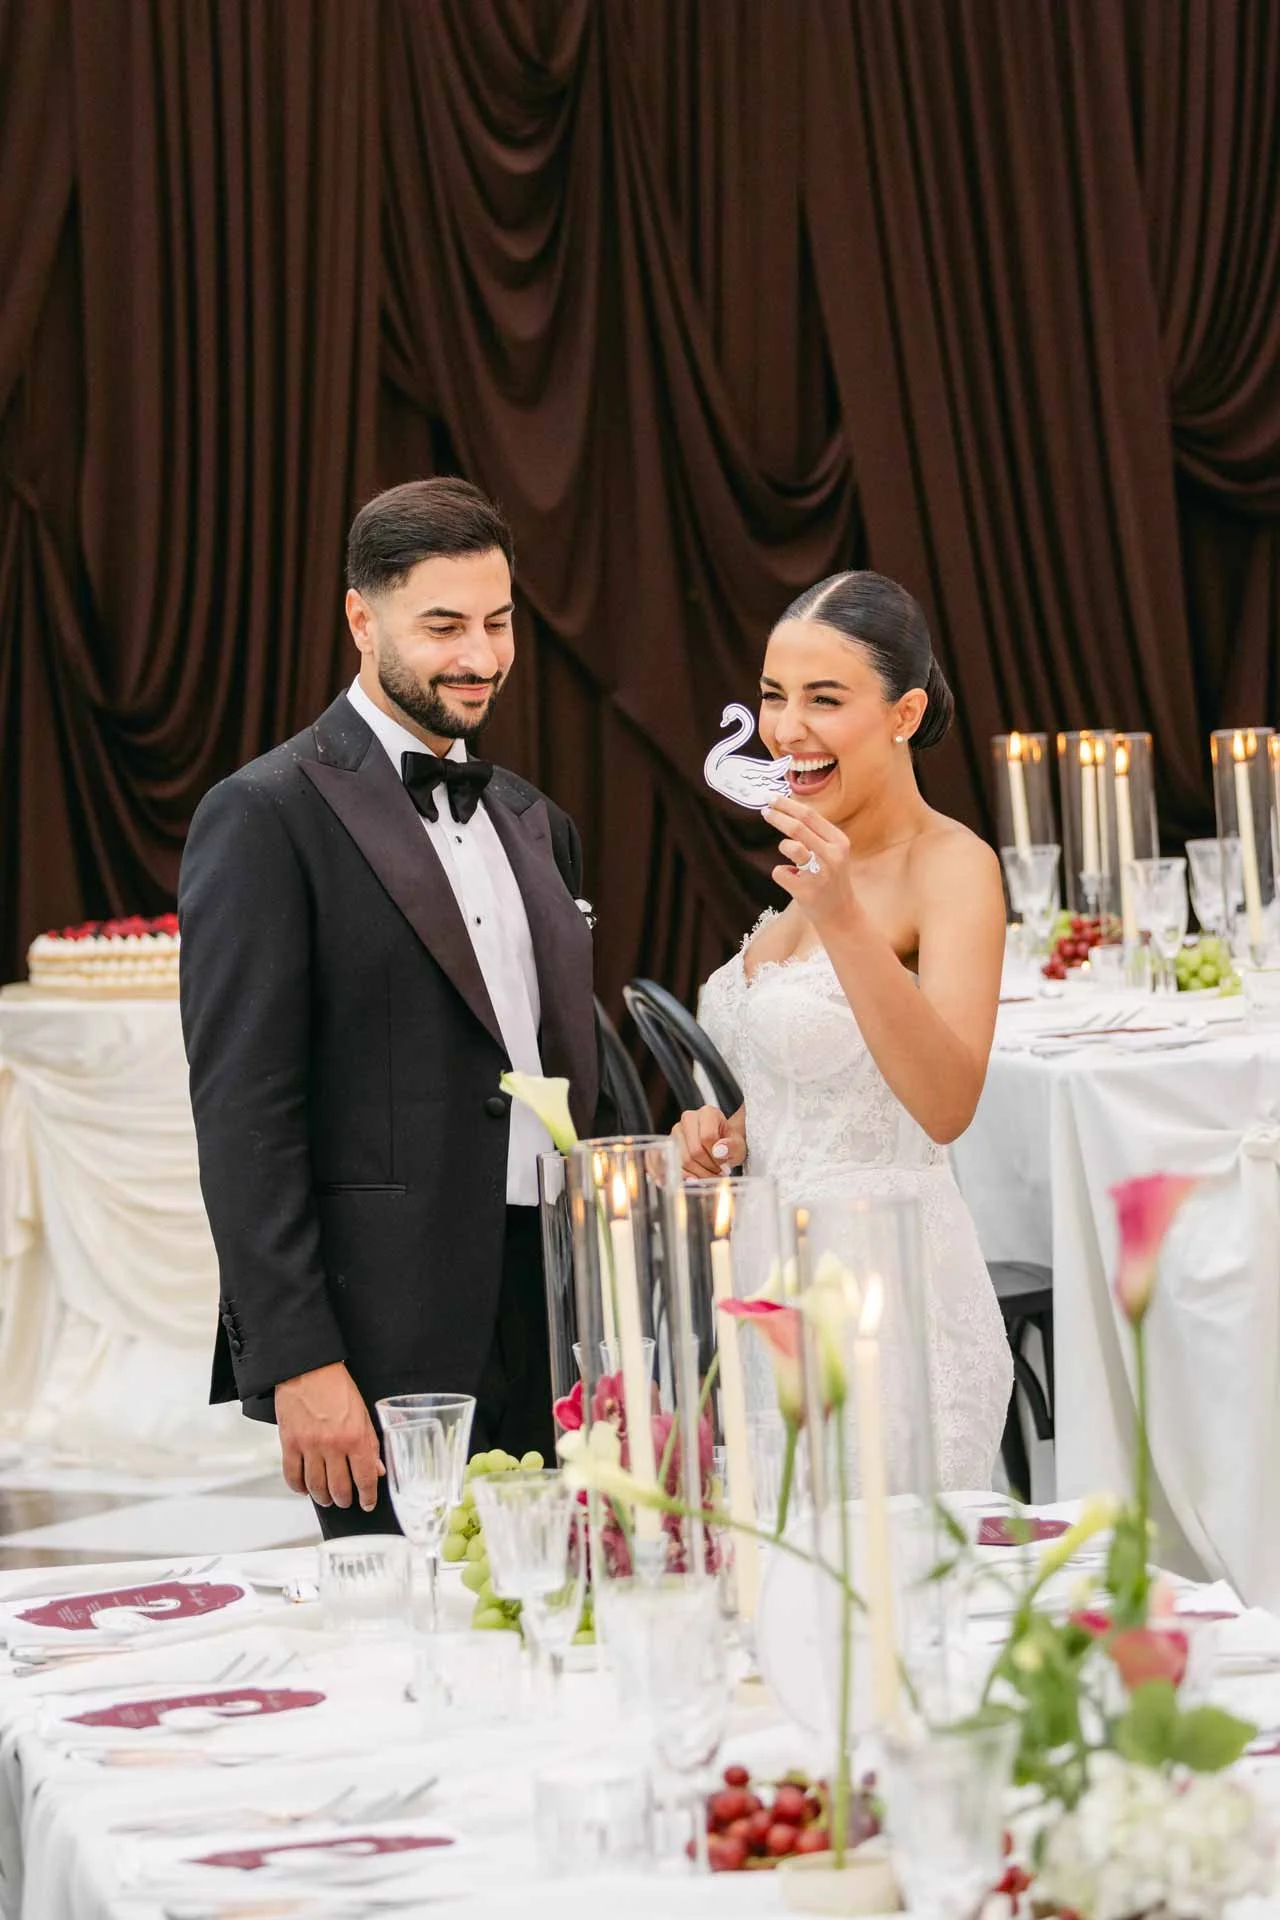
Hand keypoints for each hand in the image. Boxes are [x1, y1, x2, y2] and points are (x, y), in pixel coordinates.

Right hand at [275, 1362, 385, 1510]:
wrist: (308, 1369)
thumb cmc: (337, 1387)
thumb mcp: (363, 1413)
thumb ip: (370, 1443)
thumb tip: (376, 1469)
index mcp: (355, 1436)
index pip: (365, 1478)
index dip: (368, 1496)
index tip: (367, 1503)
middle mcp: (333, 1445)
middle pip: (339, 1488)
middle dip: (344, 1500)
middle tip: (346, 1501)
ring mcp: (309, 1446)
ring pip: (316, 1487)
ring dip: (323, 1497)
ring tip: (327, 1498)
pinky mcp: (289, 1443)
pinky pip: (292, 1476)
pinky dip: (298, 1487)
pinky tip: (305, 1488)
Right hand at [673, 1104, 746, 1177]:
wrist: (720, 1144)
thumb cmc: (729, 1143)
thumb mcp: (738, 1145)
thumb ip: (733, 1146)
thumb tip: (719, 1151)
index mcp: (707, 1113)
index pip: (707, 1137)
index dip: (717, 1156)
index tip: (725, 1163)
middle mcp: (688, 1118)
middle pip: (694, 1151)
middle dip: (709, 1167)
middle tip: (719, 1172)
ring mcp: (677, 1132)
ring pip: (684, 1160)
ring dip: (700, 1173)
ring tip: (711, 1174)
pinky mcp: (671, 1146)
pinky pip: (676, 1166)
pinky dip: (688, 1176)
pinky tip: (699, 1178)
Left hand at [762, 795, 855, 924]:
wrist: (841, 914)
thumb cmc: (830, 879)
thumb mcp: (832, 852)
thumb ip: (815, 834)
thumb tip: (787, 809)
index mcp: (839, 842)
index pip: (810, 815)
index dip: (788, 805)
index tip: (772, 799)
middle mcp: (832, 856)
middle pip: (797, 827)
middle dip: (777, 816)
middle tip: (765, 811)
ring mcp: (820, 875)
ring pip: (789, 847)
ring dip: (783, 847)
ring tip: (791, 858)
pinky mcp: (806, 892)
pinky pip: (780, 872)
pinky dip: (781, 873)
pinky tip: (793, 881)